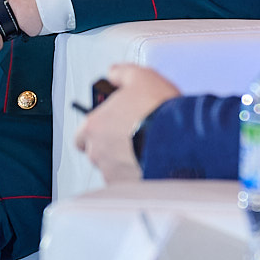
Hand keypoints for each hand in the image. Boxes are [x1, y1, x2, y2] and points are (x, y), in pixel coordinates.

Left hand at [75, 64, 180, 183]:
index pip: (80, 135)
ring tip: (145, 146)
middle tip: (131, 134)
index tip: (107, 124)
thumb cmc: (156, 111)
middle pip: (97, 152)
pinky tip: (151, 159)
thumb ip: (121, 73)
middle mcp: (98, 152)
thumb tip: (113, 73)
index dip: (94, 130)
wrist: (178, 139)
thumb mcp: (139, 77)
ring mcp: (113, 172)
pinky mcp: (130, 186)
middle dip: (111, 145)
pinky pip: (130, 180)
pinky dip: (138, 172)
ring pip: (113, 168)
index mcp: (94, 126)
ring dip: (125, 159)